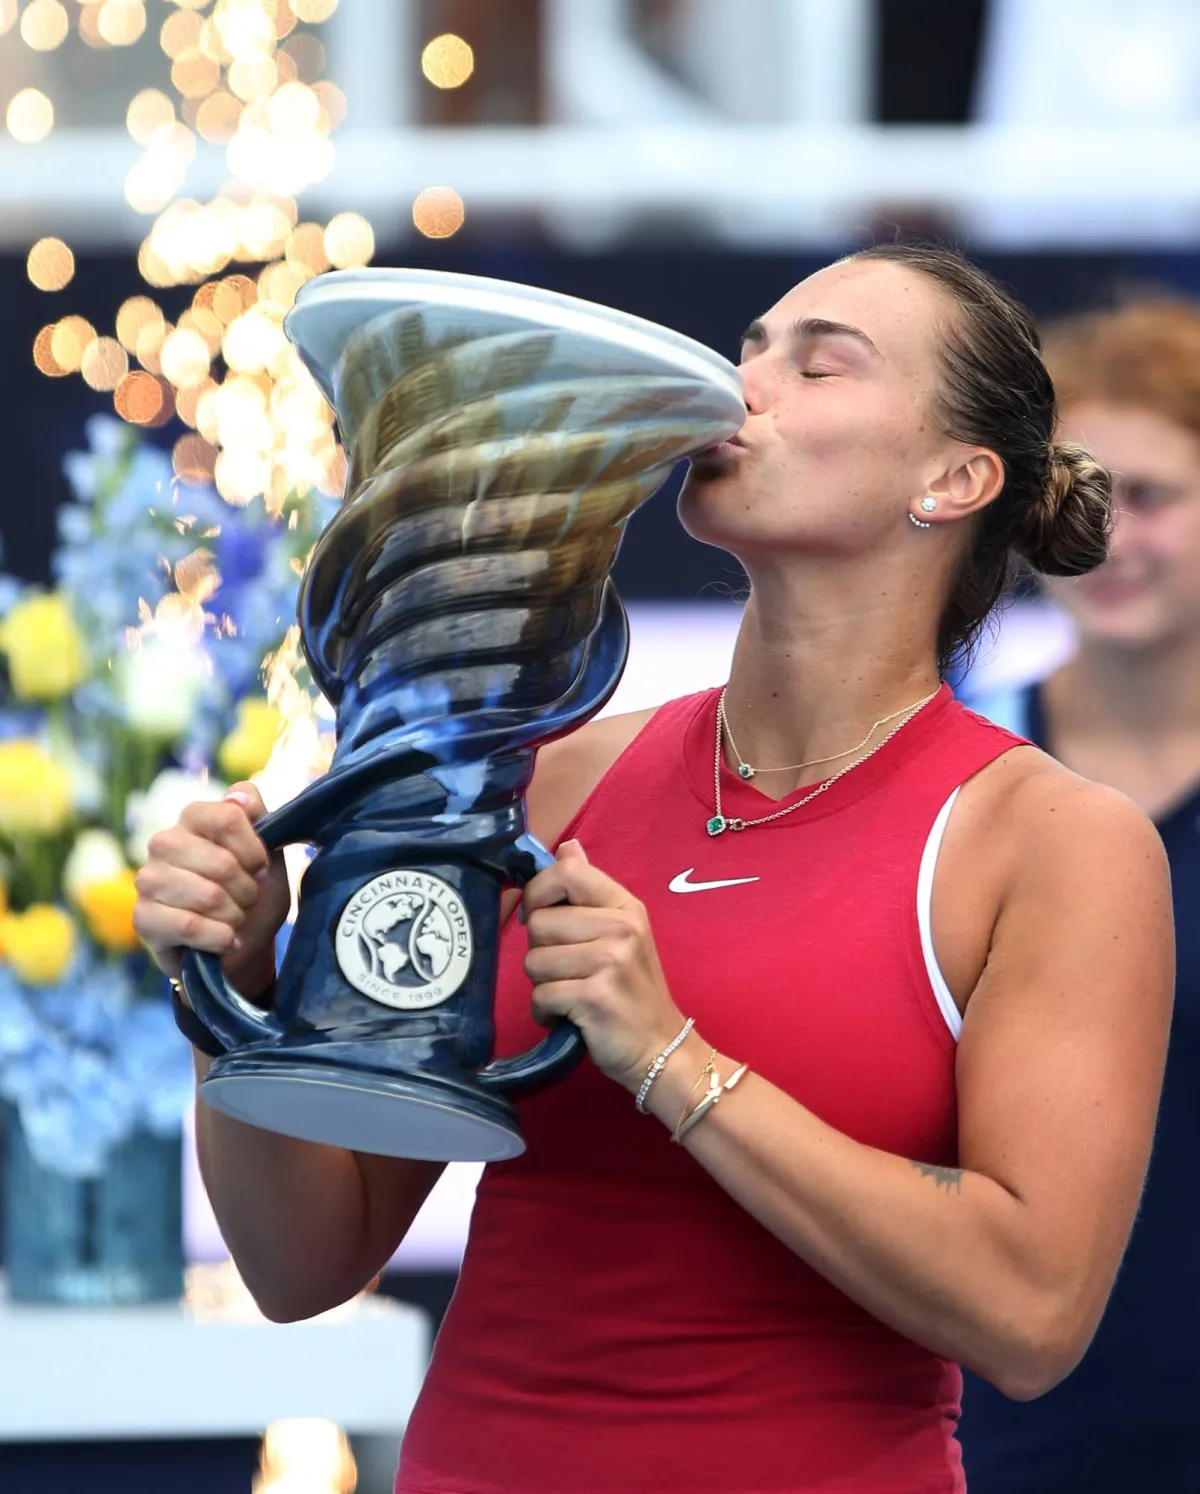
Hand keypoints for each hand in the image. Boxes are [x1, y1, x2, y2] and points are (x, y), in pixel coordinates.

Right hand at [133, 781, 289, 998]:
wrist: (240, 945)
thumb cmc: (253, 894)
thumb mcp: (270, 854)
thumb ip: (261, 819)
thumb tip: (241, 797)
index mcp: (194, 817)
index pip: (227, 816)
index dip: (254, 849)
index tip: (261, 869)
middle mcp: (164, 841)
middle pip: (222, 862)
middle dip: (248, 890)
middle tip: (248, 900)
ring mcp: (148, 878)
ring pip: (208, 896)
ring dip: (234, 916)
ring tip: (235, 920)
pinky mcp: (143, 916)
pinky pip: (189, 926)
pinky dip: (219, 938)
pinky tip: (226, 941)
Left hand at [521, 840, 685, 1092]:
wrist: (662, 1049)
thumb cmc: (633, 991)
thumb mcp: (622, 932)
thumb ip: (590, 890)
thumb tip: (568, 847)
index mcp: (625, 907)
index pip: (567, 873)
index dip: (538, 891)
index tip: (539, 915)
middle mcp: (621, 928)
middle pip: (539, 922)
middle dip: (540, 951)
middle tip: (566, 970)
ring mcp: (610, 962)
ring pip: (533, 961)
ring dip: (542, 984)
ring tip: (569, 994)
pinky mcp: (595, 997)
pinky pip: (540, 995)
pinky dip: (546, 1012)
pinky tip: (568, 1016)